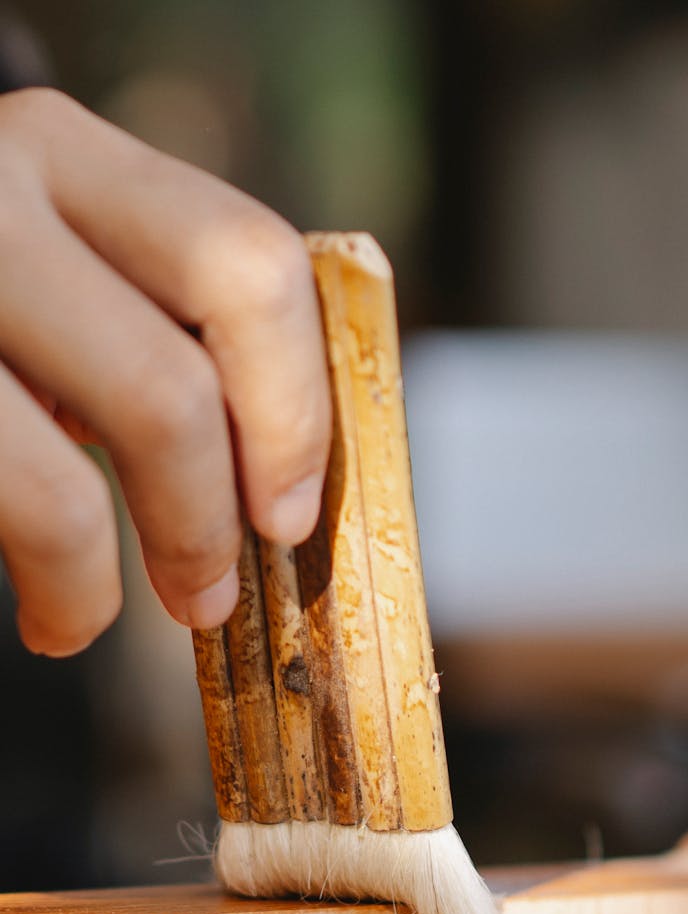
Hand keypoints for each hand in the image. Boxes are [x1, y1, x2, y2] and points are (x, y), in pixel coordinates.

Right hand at [0, 88, 330, 655]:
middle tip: (209, 596)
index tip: (288, 513)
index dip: (295, 413)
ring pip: (65, 490)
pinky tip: (49, 612)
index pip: (248, 268)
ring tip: (89, 620)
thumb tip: (278, 475)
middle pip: (172, 391)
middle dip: (208, 525)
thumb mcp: (59, 262)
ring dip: (98, 587)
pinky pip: (11, 512)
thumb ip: (157, 317)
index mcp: (68, 154)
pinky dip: (51, 592)